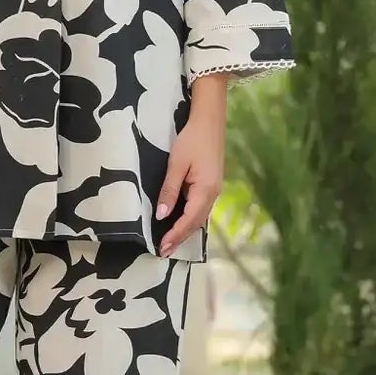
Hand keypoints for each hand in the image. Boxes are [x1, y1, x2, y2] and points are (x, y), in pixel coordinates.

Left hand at [155, 77, 226, 255]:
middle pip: (195, 223)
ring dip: (185, 231)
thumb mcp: (176, 164)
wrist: (209, 122)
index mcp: (205, 190)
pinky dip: (190, 220)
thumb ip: (169, 190)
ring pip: (199, 217)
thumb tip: (161, 215)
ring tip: (169, 243)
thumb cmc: (191, 140)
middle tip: (163, 252)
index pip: (188, 220)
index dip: (174, 235)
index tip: (162, 247)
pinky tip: (180, 224)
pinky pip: (200, 209)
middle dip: (180, 238)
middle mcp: (213, 194)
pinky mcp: (211, 185)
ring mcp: (214, 191)